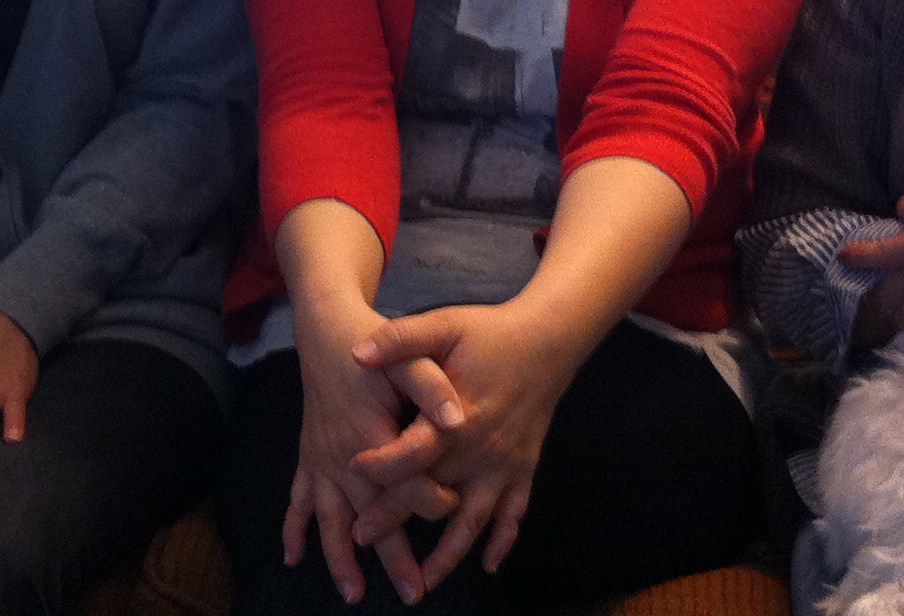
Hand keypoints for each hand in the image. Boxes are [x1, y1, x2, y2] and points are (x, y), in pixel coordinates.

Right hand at [286, 298, 457, 606]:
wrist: (325, 327)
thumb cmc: (370, 342)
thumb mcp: (409, 356)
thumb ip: (433, 388)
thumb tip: (459, 420)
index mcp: (368, 433)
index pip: (404, 482)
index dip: (431, 500)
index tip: (454, 508)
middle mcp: (340, 454)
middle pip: (368, 515)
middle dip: (391, 556)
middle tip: (413, 594)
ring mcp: (320, 457)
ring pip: (329, 518)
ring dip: (339, 557)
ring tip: (353, 593)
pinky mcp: (308, 454)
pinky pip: (298, 499)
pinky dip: (294, 529)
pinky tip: (294, 557)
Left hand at [349, 303, 571, 589]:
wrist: (549, 340)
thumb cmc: (490, 333)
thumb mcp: (444, 324)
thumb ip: (401, 338)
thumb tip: (358, 352)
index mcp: (457, 417)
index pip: (414, 451)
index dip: (383, 464)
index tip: (355, 472)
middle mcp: (481, 449)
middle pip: (433, 493)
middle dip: (396, 518)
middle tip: (360, 539)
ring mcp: (504, 465)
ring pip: (474, 520)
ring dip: (449, 553)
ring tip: (424, 580)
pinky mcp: (523, 470)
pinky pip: (514, 515)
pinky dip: (503, 542)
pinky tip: (489, 565)